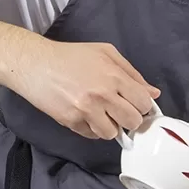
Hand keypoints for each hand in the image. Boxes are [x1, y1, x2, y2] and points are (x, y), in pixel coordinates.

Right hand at [15, 38, 163, 138]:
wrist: (35, 64)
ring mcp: (86, 110)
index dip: (143, 106)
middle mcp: (102, 95)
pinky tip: (85, 114)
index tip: (136, 105)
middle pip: (133, 122)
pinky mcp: (70, 121)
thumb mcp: (106, 53)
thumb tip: (153, 93)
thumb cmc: (71, 56)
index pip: (144, 103)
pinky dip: (91, 129)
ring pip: (112, 133)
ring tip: (100, 113)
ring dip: (110, 126)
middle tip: (120, 112)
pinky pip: (92, 135)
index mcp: (114, 76)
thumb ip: (132, 73)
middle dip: (130, 119)